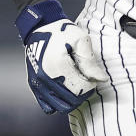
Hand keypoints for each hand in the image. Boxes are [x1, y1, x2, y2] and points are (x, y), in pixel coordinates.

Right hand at [15, 0, 108, 114]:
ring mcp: (38, 84)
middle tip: (87, 81)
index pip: (80, 89)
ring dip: (72, 101)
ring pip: (60, 106)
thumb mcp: (81, 40)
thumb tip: (102, 79)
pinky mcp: (34, 86)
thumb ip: (90, 62)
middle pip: (71, 100)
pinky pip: (47, 106)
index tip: (93, 76)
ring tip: (77, 86)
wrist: (40, 28)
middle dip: (83, 94)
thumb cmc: (63, 33)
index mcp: (58, 65)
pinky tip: (65, 92)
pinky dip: (58, 104)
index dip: (91, 85)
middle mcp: (45, 77)